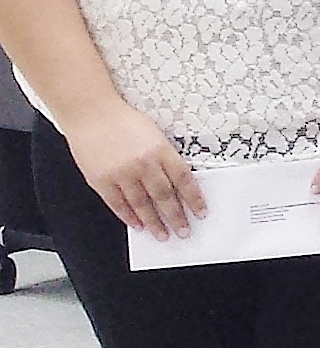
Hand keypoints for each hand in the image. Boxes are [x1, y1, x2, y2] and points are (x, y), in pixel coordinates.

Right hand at [65, 103, 200, 237]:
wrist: (91, 113)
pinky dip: (128, 217)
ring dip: (153, 222)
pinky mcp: (100, 180)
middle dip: (176, 217)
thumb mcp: (155, 134)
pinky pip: (117, 204)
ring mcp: (121, 173)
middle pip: (164, 196)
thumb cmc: (123, 121)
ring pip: (142, 204)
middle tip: (183, 231)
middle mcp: (143, 163)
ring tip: (162, 234)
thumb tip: (178, 183)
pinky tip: (137, 225)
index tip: (201, 212)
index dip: (194, 199)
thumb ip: (166, 158)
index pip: (184, 180)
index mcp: (160, 150)